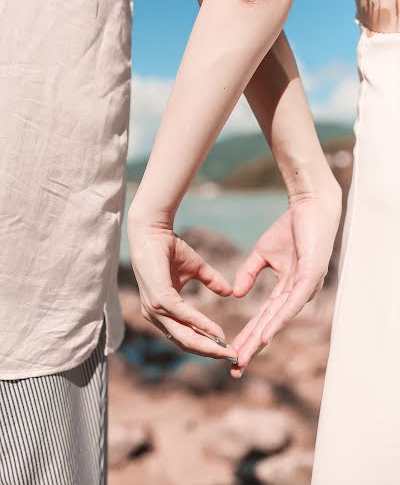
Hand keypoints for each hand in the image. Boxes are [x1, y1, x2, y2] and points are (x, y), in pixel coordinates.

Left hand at [127, 211, 237, 361]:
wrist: (153, 230)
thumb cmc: (169, 247)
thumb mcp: (196, 268)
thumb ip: (211, 281)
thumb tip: (229, 292)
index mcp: (161, 311)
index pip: (184, 336)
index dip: (206, 345)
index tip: (227, 349)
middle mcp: (155, 314)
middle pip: (185, 342)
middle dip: (210, 352)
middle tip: (232, 358)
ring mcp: (156, 308)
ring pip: (185, 336)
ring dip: (208, 345)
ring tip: (228, 351)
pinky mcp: (160, 299)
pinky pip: (185, 318)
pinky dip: (203, 326)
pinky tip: (217, 332)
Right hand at [230, 192, 340, 377]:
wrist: (309, 206)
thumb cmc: (290, 228)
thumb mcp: (261, 254)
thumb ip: (248, 274)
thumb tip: (236, 295)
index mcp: (286, 290)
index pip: (263, 318)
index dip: (248, 337)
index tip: (231, 354)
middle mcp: (297, 295)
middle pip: (270, 326)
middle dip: (252, 348)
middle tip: (235, 369)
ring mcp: (305, 288)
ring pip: (279, 320)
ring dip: (260, 341)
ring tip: (244, 358)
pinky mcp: (310, 278)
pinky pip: (292, 304)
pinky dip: (277, 321)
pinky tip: (265, 336)